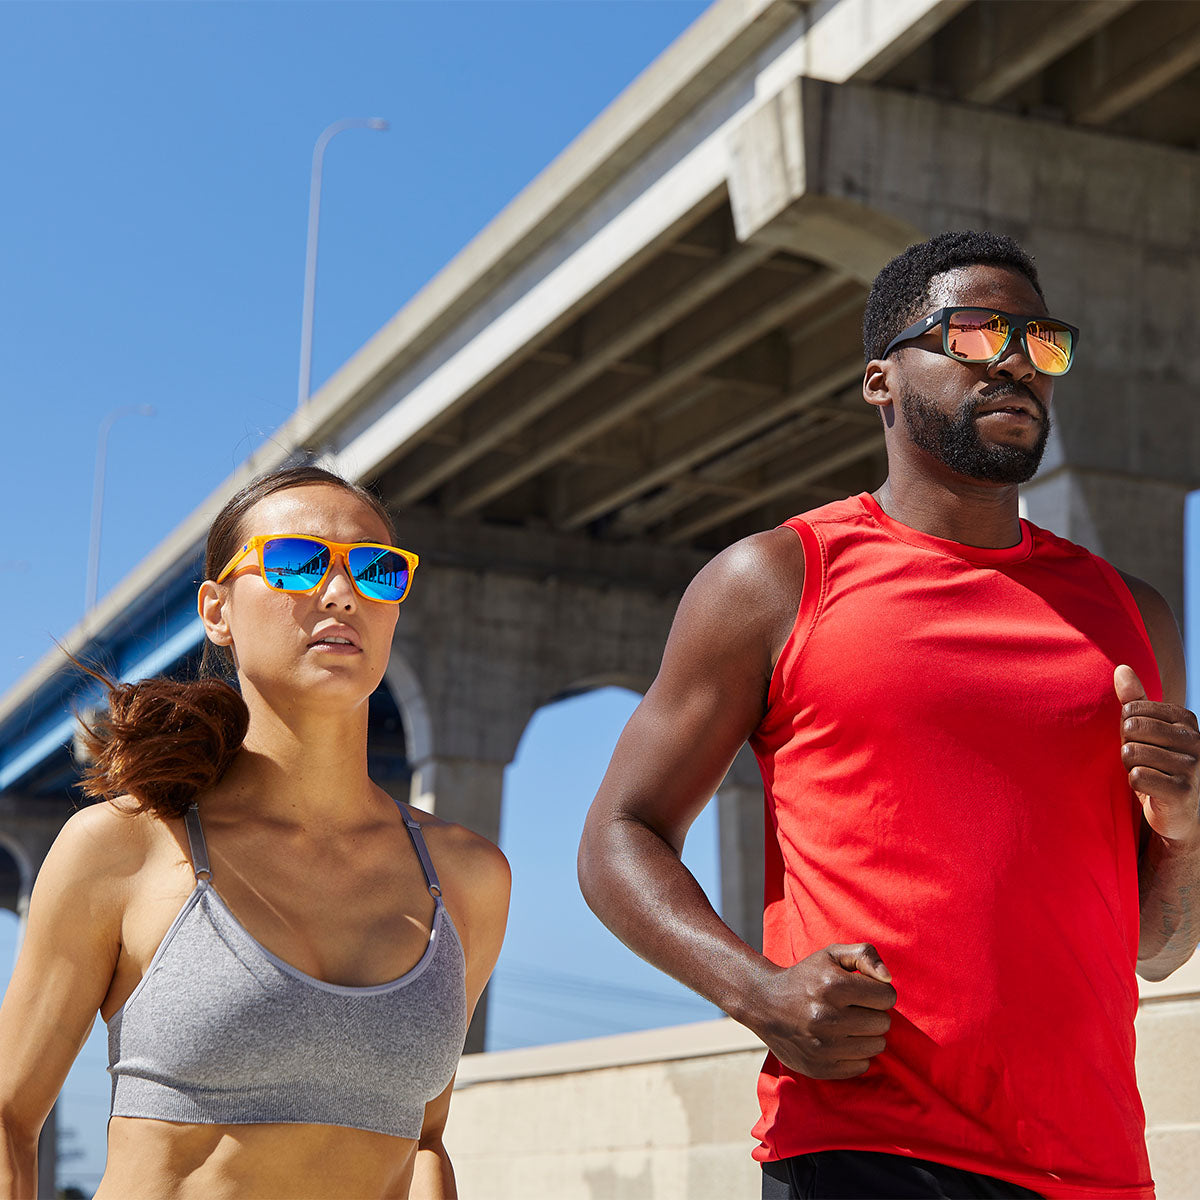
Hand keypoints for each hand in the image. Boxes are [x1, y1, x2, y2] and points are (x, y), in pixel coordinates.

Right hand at [751, 943, 895, 1079]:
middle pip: (883, 1023)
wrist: (765, 1004)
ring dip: (867, 1035)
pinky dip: (856, 1054)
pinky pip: (862, 1066)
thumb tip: (888, 978)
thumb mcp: (831, 955)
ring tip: (848, 1024)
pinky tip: (839, 1041)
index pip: (886, 997)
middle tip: (854, 1009)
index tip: (863, 991)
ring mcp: (822, 1046)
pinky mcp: (820, 1067)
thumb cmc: (806, 977)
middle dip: (873, 1013)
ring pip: (876, 1046)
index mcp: (832, 985)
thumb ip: (865, 955)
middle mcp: (827, 1017)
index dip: (878, 992)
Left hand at [1115, 665, 1199, 845]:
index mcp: (1186, 719)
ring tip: (1148, 773)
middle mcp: (1195, 740)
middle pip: (1131, 729)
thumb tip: (1121, 667)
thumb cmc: (1157, 764)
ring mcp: (1192, 767)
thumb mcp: (1146, 730)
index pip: (1131, 710)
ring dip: (1131, 766)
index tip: (1143, 743)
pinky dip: (1136, 784)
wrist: (1178, 811)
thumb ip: (1134, 700)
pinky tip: (1151, 789)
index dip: (1127, 729)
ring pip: (1131, 753)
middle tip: (1143, 761)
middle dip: (1127, 747)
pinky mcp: (1182, 791)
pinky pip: (1137, 777)